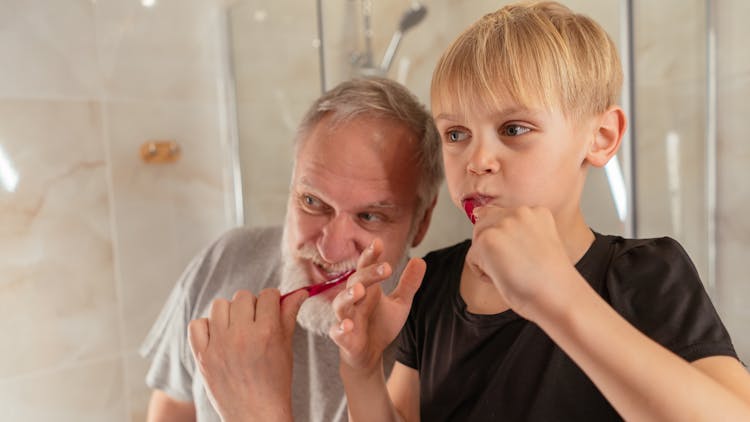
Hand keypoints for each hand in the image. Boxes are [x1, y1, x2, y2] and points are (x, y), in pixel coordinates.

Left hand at [187, 288, 307, 421]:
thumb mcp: (286, 348)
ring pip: (219, 305)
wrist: (255, 416)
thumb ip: (289, 316)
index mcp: (267, 332)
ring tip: (236, 329)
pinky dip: (206, 327)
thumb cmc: (275, 383)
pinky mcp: (202, 356)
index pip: (268, 294)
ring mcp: (219, 345)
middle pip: (243, 297)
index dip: (272, 300)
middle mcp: (241, 335)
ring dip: (229, 314)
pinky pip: (197, 324)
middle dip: (251, 306)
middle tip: (255, 323)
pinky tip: (218, 338)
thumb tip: (299, 292)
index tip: (271, 309)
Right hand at [329, 238, 425, 374]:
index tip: (378, 243)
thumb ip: (408, 283)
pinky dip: (340, 329)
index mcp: (367, 288)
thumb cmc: (381, 324)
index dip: (371, 255)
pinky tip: (347, 325)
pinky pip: (337, 332)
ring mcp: (346, 318)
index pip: (365, 267)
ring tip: (359, 290)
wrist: (369, 354)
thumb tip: (421, 260)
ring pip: (341, 304)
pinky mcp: (343, 338)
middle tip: (385, 268)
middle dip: (367, 274)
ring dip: (347, 296)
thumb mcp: (400, 304)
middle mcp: (354, 300)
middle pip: (355, 282)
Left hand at [467, 205, 578, 319]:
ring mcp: (503, 224)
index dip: (506, 241)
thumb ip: (517, 231)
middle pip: (485, 225)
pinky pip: (472, 259)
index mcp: (536, 211)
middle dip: (493, 248)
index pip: (502, 217)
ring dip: (489, 260)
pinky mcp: (487, 239)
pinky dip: (484, 274)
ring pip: (478, 242)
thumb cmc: (550, 281)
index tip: (522, 258)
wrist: (559, 297)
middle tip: (518, 267)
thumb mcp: (540, 243)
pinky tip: (506, 278)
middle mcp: (519, 212)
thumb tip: (480, 215)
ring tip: (513, 271)